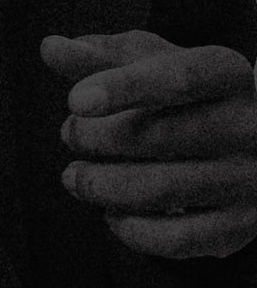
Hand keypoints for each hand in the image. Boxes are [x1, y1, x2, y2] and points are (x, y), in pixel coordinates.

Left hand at [41, 31, 256, 257]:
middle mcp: (249, 124)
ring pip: (163, 189)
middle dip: (97, 138)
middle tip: (71, 134)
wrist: (250, 141)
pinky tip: (113, 213)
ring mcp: (249, 177)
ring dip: (103, 186)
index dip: (124, 88)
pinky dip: (132, 230)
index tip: (76, 101)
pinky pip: (178, 238)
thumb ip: (100, 56)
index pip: (179, 78)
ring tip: (76, 177)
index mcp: (228, 74)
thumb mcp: (151, 63)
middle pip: (160, 136)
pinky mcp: (241, 224)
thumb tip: (51, 48)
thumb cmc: (189, 96)